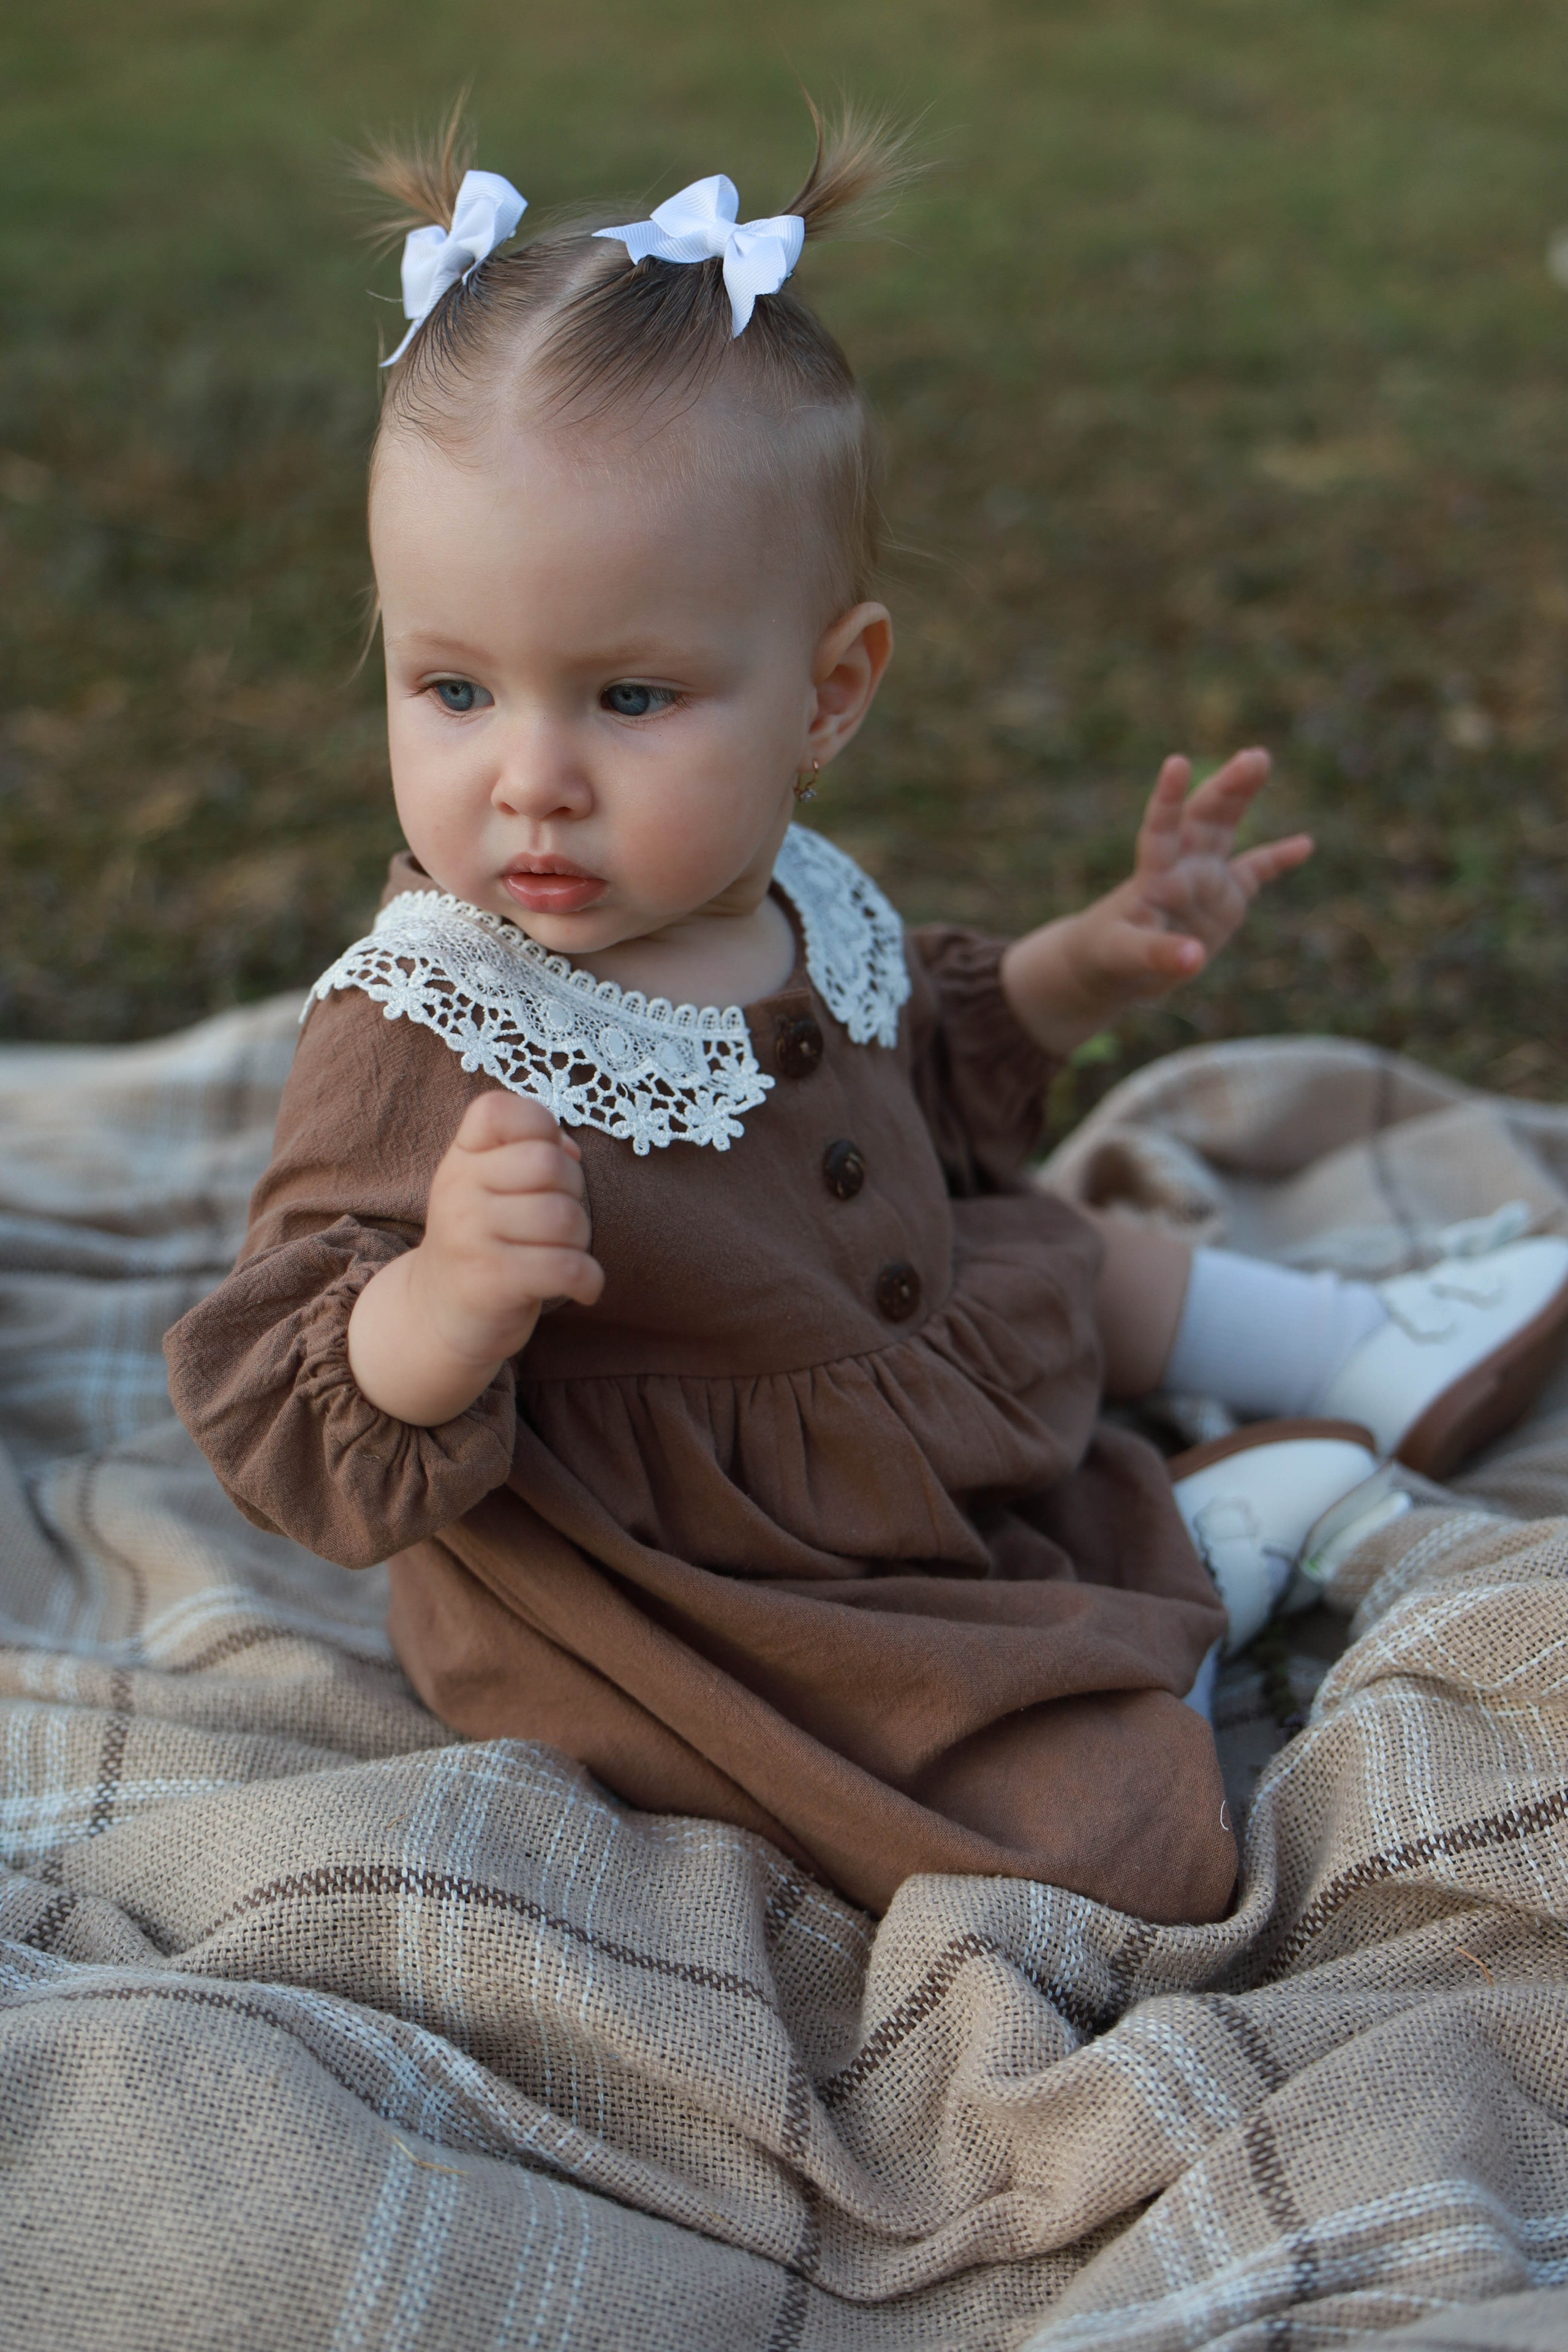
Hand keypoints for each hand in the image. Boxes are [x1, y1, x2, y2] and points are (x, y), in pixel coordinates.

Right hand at [348, 1091, 603, 1425]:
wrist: (437, 1316)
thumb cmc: (484, 1242)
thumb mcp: (491, 1186)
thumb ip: (530, 1152)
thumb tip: (570, 1148)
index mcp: (462, 1156)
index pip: (502, 1110)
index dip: (542, 1127)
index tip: (547, 1164)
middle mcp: (457, 1188)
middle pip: (550, 1164)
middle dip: (576, 1194)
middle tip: (563, 1222)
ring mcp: (469, 1234)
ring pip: (564, 1217)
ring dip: (582, 1242)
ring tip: (565, 1255)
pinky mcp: (490, 1280)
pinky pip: (565, 1266)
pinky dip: (589, 1279)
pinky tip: (583, 1287)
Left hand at [1000, 747, 1312, 1056]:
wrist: (1117, 964)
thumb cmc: (1109, 954)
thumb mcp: (1125, 955)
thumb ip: (1157, 953)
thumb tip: (1194, 958)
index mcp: (1153, 875)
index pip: (1161, 828)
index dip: (1169, 798)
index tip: (1176, 763)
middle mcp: (1181, 866)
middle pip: (1203, 816)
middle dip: (1227, 787)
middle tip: (1254, 758)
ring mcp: (1205, 878)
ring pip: (1225, 827)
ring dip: (1241, 795)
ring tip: (1260, 760)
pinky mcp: (1226, 899)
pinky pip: (1256, 872)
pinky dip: (1278, 859)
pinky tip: (1305, 843)